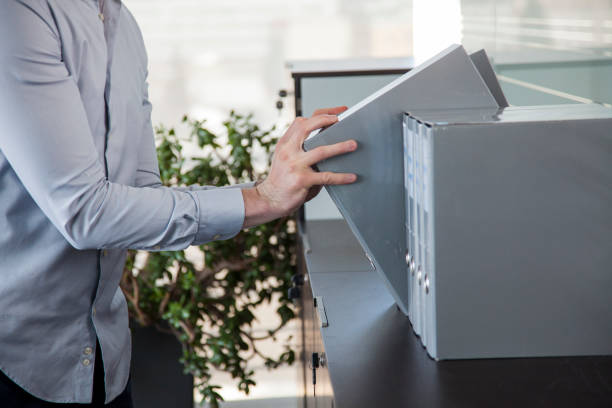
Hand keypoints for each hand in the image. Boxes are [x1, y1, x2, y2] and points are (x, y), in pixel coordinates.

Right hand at [242, 106, 356, 227]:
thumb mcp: (285, 158)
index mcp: (285, 143)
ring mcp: (294, 165)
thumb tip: (328, 142)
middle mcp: (288, 151)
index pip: (302, 121)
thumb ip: (300, 149)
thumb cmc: (281, 180)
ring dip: (340, 147)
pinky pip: (326, 176)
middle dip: (327, 120)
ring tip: (353, 145)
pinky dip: (341, 177)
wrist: (268, 199)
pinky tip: (351, 177)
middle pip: (308, 127)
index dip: (321, 115)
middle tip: (344, 120)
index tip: (337, 113)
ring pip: (321, 151)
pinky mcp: (302, 180)